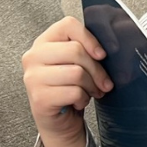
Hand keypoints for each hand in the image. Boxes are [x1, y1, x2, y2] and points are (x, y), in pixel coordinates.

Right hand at [21, 16, 111, 146]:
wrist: (60, 121)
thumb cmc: (70, 88)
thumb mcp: (78, 64)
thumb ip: (87, 50)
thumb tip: (114, 47)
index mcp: (44, 42)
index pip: (68, 25)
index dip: (90, 39)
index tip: (102, 55)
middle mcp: (33, 56)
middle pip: (76, 50)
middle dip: (97, 69)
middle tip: (104, 83)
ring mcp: (33, 77)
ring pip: (77, 72)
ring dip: (91, 86)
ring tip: (91, 92)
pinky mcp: (39, 97)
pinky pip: (74, 92)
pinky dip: (83, 99)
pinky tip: (78, 102)